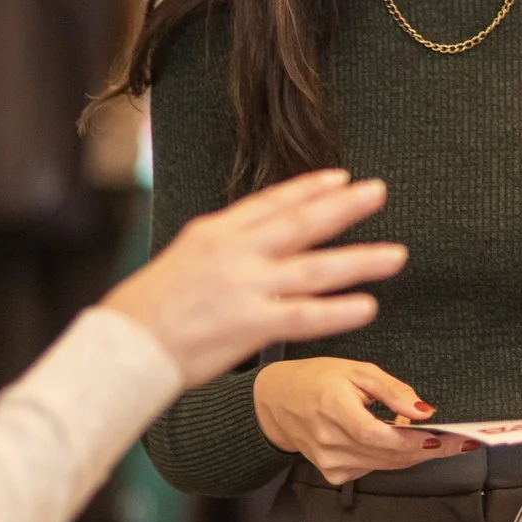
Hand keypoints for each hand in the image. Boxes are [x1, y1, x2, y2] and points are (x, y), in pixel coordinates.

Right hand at [104, 169, 405, 384]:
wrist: (126, 344)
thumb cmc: (148, 307)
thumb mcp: (185, 256)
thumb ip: (224, 245)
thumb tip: (254, 236)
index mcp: (216, 232)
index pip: (272, 202)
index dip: (309, 188)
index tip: (341, 178)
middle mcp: (236, 252)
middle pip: (301, 223)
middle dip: (345, 207)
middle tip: (379, 192)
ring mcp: (246, 287)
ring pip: (315, 268)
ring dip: (360, 260)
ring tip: (395, 255)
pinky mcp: (251, 324)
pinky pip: (305, 316)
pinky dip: (338, 311)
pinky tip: (368, 306)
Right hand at [254, 357, 460, 484]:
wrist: (277, 403)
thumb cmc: (317, 380)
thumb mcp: (357, 370)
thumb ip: (391, 390)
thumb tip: (422, 410)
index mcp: (333, 408)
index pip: (377, 434)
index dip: (412, 440)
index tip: (443, 438)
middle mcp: (329, 440)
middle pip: (387, 454)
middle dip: (427, 449)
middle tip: (458, 441)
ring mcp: (329, 461)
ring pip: (384, 465)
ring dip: (412, 454)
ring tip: (436, 439)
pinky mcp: (332, 473)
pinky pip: (372, 469)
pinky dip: (390, 458)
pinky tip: (396, 442)